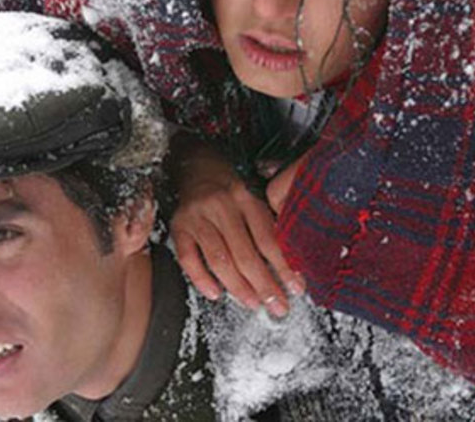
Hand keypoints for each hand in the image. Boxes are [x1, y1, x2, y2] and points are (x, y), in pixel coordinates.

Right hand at [169, 144, 303, 315]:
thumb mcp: (254, 198)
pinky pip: (188, 258)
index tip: (295, 288)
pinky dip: (201, 279)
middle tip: (277, 306)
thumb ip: (269, 226)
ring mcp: (198, 216)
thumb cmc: (232, 191)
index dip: (283, 267)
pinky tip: (216, 293)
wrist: (198, 168)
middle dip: (263, 285)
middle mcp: (222, 206)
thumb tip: (293, 268)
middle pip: (245, 253)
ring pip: (218, 259)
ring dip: (238, 287)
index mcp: (246, 198)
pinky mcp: (178, 226)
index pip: (268, 239)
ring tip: (253, 303)